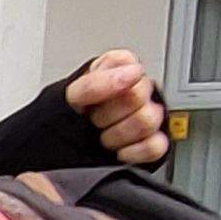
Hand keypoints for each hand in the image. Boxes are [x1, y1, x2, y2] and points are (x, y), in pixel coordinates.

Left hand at [68, 50, 170, 166]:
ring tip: (104, 136)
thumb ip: (97, 82)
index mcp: (118, 70)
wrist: (64, 145)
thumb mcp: (70, 97)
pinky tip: (119, 151)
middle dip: (108, 114)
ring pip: (147, 121)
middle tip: (95, 120)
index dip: (108, 87)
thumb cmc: (69, 118)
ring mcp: (149, 116)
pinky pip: (156, 146)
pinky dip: (133, 152)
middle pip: (138, 96)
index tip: (92, 101)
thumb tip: (133, 71)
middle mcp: (137, 90)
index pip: (129, 67)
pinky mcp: (154, 141)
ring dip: (118, 135)